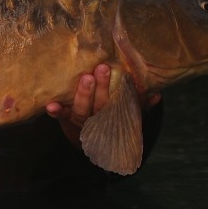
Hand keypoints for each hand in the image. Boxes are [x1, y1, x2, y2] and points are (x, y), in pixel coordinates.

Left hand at [45, 64, 160, 147]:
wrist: (90, 138)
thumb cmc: (110, 116)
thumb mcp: (128, 112)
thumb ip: (139, 103)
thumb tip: (157, 95)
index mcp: (113, 116)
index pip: (118, 105)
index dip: (122, 94)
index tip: (125, 79)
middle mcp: (97, 119)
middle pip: (101, 105)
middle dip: (102, 88)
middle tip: (102, 69)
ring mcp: (81, 119)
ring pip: (82, 110)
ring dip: (83, 95)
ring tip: (86, 78)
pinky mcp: (66, 118)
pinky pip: (62, 116)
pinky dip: (57, 112)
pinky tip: (51, 106)